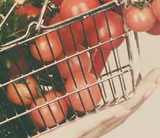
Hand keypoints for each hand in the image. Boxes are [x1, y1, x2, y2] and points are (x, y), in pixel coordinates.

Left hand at [40, 67, 159, 137]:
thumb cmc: (53, 137)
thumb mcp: (69, 121)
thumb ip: (79, 112)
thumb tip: (82, 96)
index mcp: (97, 123)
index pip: (123, 104)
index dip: (139, 91)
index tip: (150, 75)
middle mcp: (99, 128)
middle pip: (127, 108)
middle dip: (144, 90)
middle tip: (158, 72)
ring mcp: (90, 132)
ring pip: (117, 116)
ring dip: (135, 101)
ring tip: (150, 87)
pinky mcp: (77, 133)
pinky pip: (95, 124)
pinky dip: (109, 117)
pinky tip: (121, 109)